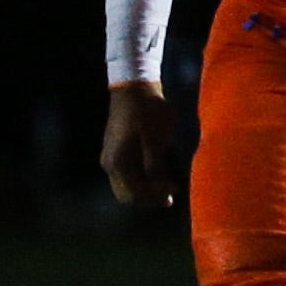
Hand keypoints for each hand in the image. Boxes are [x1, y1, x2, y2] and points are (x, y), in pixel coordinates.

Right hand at [100, 83, 182, 210]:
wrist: (134, 88)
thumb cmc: (148, 112)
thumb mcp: (156, 141)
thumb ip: (156, 167)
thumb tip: (160, 190)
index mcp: (117, 163)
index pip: (133, 194)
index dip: (155, 196)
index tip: (175, 188)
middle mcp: (109, 164)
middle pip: (127, 194)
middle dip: (150, 197)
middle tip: (172, 194)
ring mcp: (110, 157)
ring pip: (127, 185)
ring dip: (146, 189)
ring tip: (169, 185)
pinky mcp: (116, 151)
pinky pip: (128, 174)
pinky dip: (142, 179)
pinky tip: (160, 173)